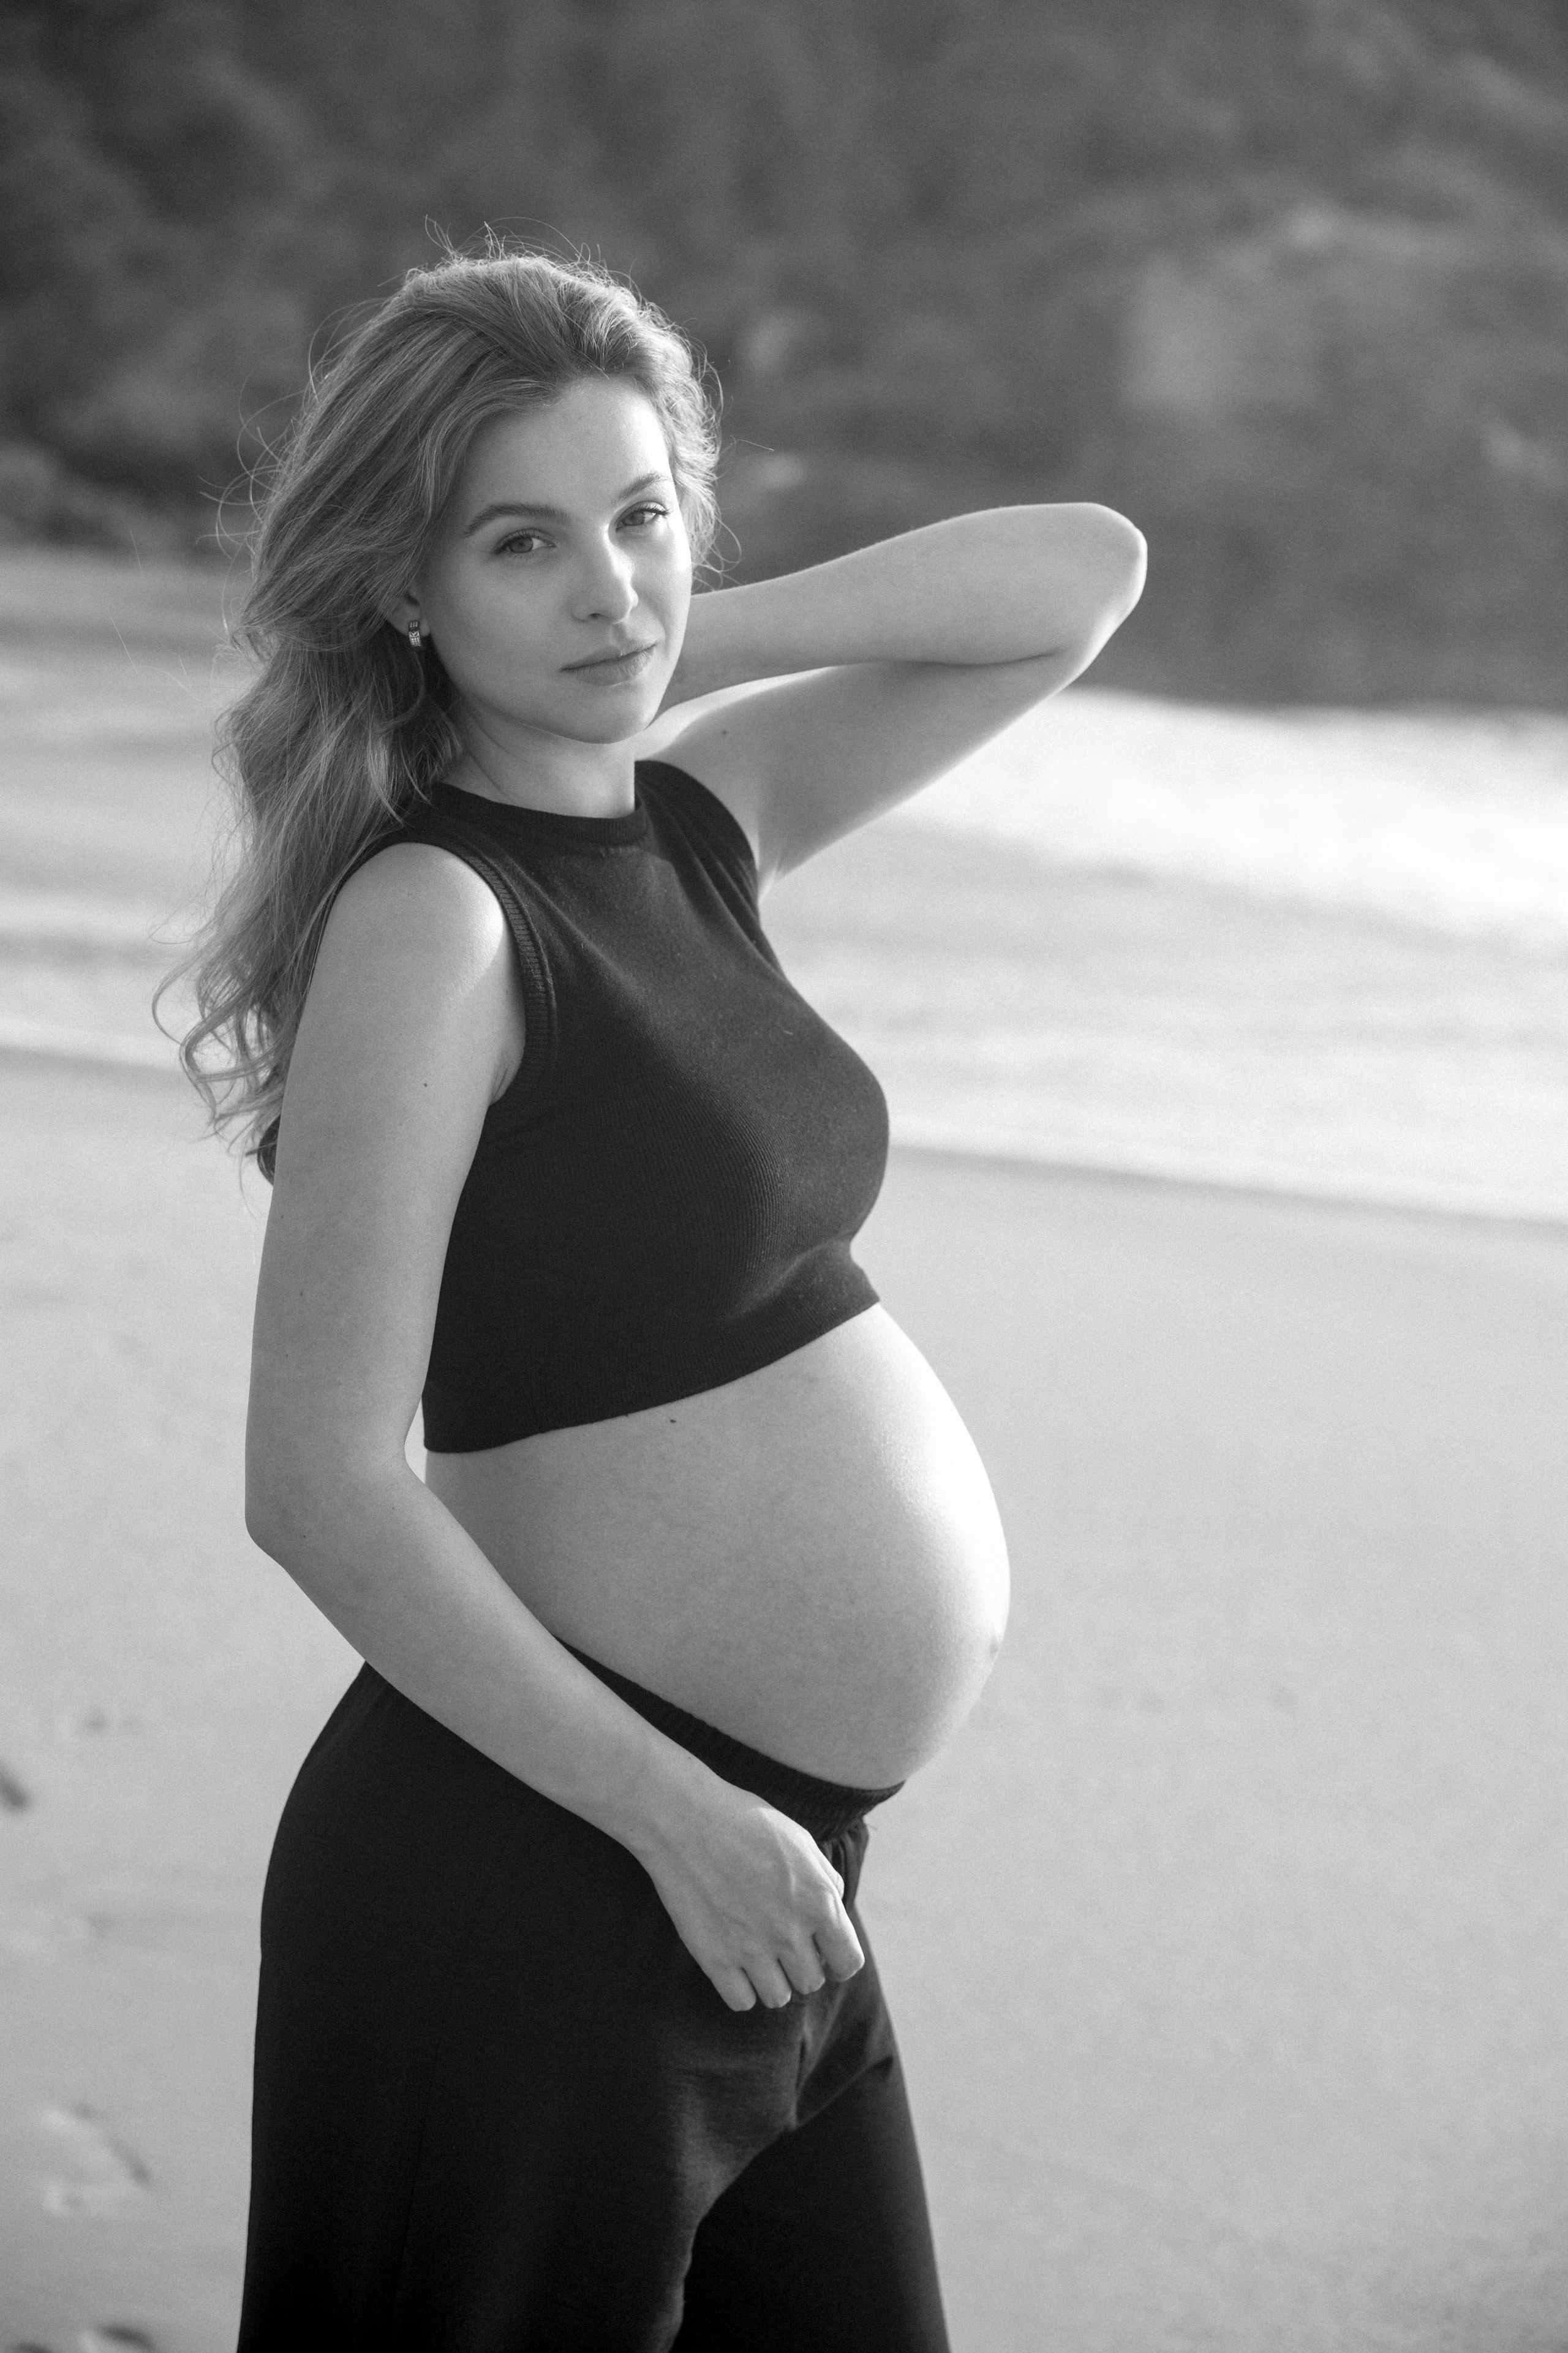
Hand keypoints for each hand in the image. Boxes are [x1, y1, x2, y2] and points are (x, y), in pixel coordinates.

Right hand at [633, 1764, 865, 2013]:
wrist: (687, 1821)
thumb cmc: (746, 1822)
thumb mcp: (800, 1840)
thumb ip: (824, 1878)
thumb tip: (835, 1905)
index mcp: (818, 1902)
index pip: (848, 1962)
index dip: (839, 1961)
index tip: (825, 1954)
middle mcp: (790, 1933)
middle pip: (811, 1982)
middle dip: (801, 1965)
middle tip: (783, 1944)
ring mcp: (752, 1949)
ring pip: (778, 1998)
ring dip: (772, 1980)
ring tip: (758, 1954)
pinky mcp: (716, 1959)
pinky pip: (742, 2001)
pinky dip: (741, 1988)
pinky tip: (734, 1962)